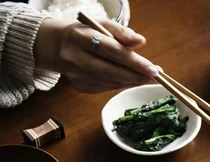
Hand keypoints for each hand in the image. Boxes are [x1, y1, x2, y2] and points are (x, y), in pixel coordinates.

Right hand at [34, 19, 157, 92]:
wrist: (54, 44)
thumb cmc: (84, 32)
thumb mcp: (101, 24)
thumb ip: (121, 32)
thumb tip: (141, 42)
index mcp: (80, 36)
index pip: (112, 51)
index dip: (134, 62)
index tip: (153, 69)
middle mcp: (75, 57)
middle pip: (110, 71)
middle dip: (136, 76)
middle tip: (155, 77)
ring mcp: (75, 74)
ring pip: (109, 82)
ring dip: (131, 81)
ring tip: (147, 78)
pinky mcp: (79, 85)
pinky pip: (105, 87)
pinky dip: (120, 84)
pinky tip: (130, 80)